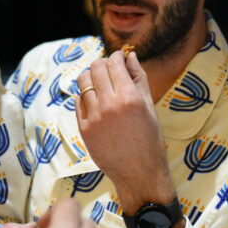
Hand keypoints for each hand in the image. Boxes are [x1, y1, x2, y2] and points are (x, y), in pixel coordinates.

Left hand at [76, 51, 174, 208]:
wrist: (139, 172)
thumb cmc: (149, 138)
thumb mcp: (149, 106)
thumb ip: (139, 78)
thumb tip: (130, 56)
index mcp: (129, 97)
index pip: (114, 63)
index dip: (117, 56)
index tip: (119, 58)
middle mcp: (109, 105)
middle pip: (96, 68)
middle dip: (103, 63)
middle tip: (110, 69)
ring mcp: (94, 117)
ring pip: (83, 82)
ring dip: (92, 77)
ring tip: (101, 83)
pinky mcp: (84, 129)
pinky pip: (78, 101)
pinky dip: (86, 96)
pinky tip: (96, 101)